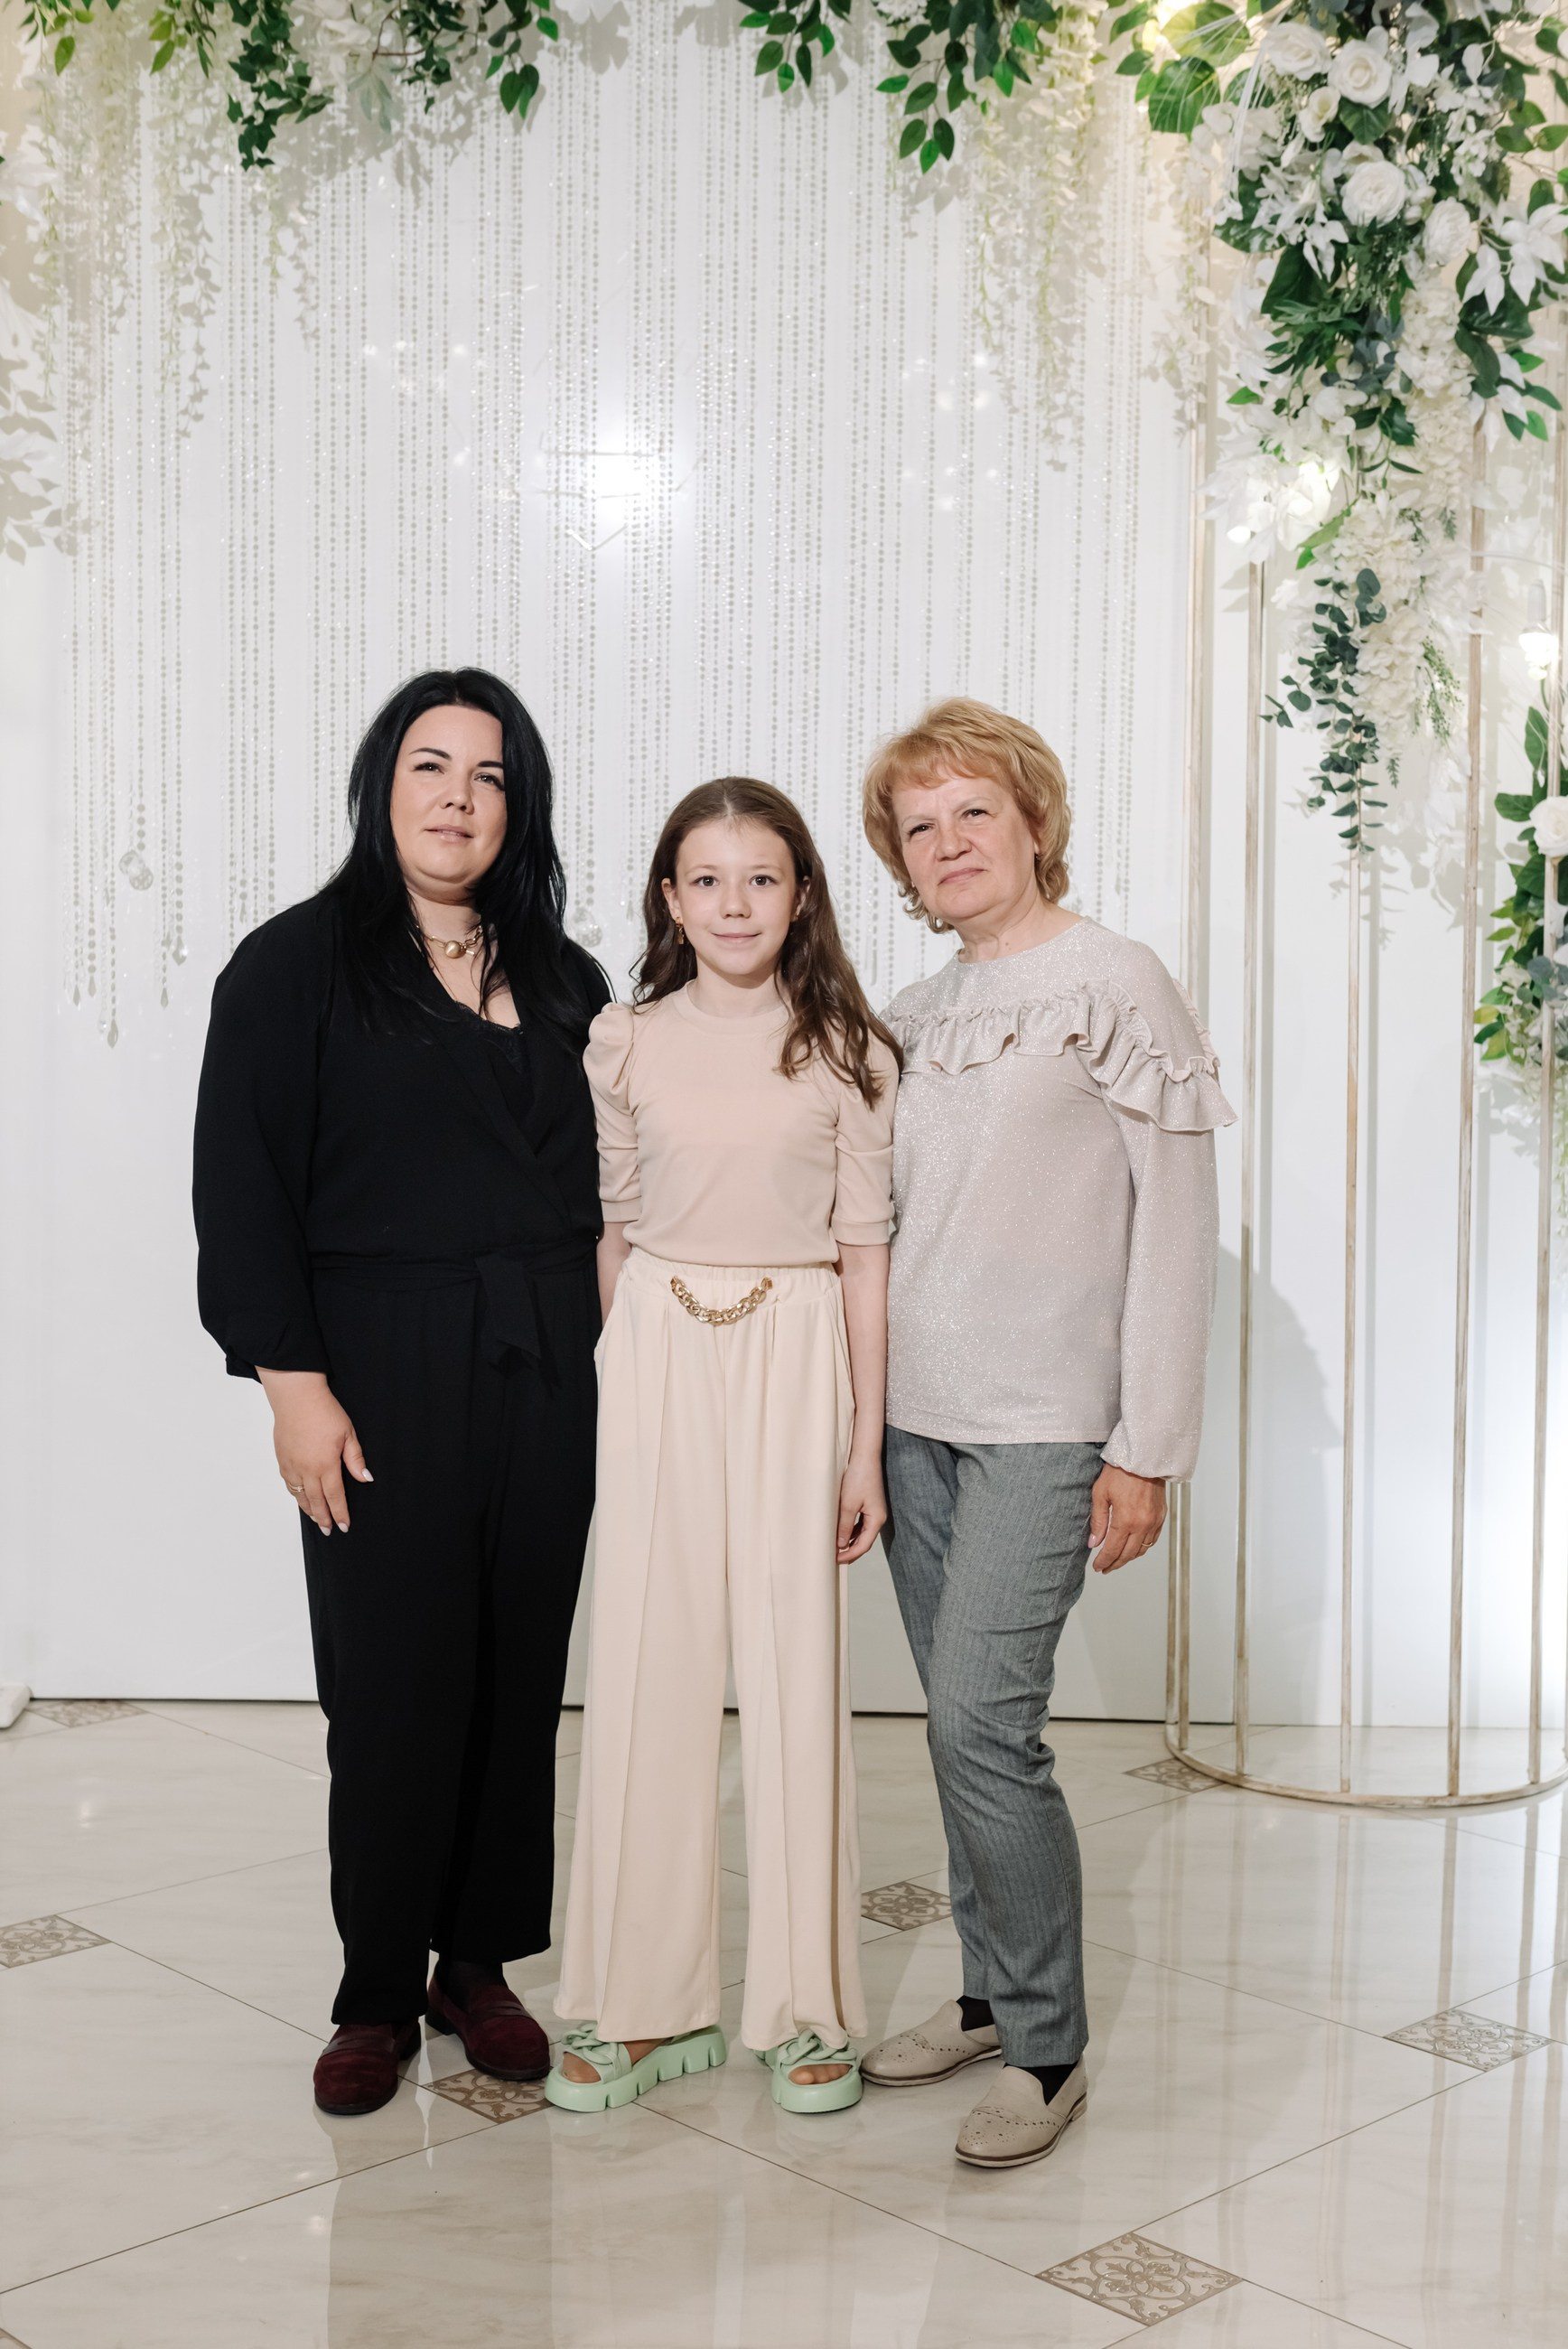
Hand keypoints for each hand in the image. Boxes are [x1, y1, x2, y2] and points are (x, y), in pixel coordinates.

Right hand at [256, 1369, 371, 1535]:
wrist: (296, 1397)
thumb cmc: (324, 1411)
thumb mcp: (348, 1433)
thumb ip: (355, 1459)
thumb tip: (365, 1478)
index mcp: (325, 1465)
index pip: (334, 1497)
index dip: (340, 1513)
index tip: (344, 1526)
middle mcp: (306, 1470)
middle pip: (316, 1502)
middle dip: (324, 1518)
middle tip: (330, 1531)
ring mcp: (292, 1466)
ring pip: (300, 1496)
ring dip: (309, 1510)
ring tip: (317, 1520)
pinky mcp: (282, 1459)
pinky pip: (289, 1484)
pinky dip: (296, 1496)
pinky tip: (302, 1499)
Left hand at [836, 1449, 886, 1563]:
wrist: (865, 1457)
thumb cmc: (858, 1478)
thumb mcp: (848, 1504)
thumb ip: (844, 1526)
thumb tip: (840, 1545)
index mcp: (877, 1519)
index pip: (864, 1545)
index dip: (850, 1555)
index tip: (835, 1560)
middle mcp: (878, 1517)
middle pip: (864, 1541)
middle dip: (849, 1551)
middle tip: (833, 1558)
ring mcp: (874, 1511)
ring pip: (861, 1533)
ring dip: (849, 1541)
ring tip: (834, 1548)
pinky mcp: (869, 1505)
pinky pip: (860, 1524)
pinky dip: (850, 1531)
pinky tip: (840, 1533)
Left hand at [1089, 1464, 1165, 1573]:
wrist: (1144, 1457)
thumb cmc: (1121, 1471)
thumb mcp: (1101, 1493)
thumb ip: (1098, 1521)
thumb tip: (1094, 1543)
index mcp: (1126, 1520)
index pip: (1113, 1549)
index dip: (1104, 1561)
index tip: (1097, 1567)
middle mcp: (1142, 1524)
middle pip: (1128, 1554)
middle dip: (1115, 1563)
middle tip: (1105, 1568)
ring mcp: (1154, 1521)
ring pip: (1142, 1549)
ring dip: (1129, 1557)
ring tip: (1117, 1560)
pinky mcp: (1161, 1516)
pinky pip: (1152, 1539)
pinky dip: (1142, 1547)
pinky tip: (1134, 1547)